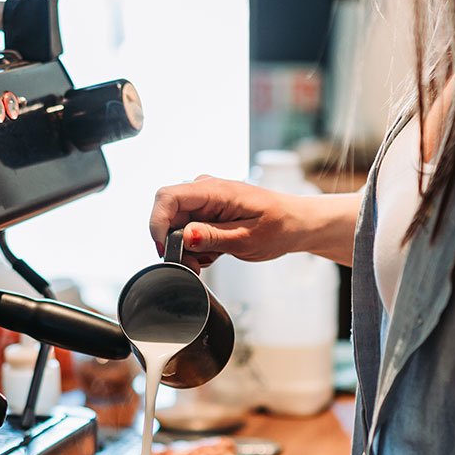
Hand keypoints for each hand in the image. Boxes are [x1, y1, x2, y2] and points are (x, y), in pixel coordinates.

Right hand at [149, 174, 361, 268]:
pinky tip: (215, 252)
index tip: (165, 249)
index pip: (167, 197)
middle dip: (175, 243)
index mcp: (215, 190)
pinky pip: (188, 230)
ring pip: (177, 226)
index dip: (157, 223)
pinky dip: (196, 246)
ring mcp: (205, 201)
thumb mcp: (247, 239)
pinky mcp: (207, 212)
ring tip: (213, 257)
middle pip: (168, 214)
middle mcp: (205, 191)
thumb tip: (185, 236)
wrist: (297, 224)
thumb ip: (213, 237)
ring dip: (187, 248)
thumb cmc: (280, 227)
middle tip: (196, 264)